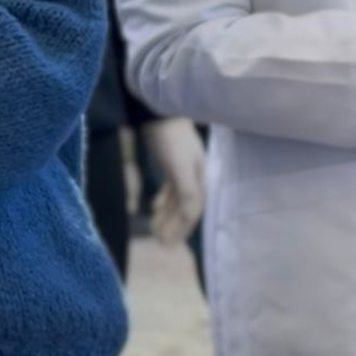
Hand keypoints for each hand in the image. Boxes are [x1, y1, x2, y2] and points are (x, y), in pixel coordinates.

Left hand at [141, 118, 204, 244]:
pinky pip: (171, 189)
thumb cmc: (170, 140)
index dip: (182, 229)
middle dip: (174, 227)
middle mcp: (195, 177)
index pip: (192, 211)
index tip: (169, 245)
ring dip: (167, 216)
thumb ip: (186, 193)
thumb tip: (190, 217)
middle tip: (161, 244)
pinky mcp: (172, 163)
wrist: (159, 110)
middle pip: (185, 209)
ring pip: (177, 200)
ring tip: (156, 230)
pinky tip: (156, 208)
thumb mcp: (179, 168)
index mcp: (199, 180)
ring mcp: (184, 170)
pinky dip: (164, 201)